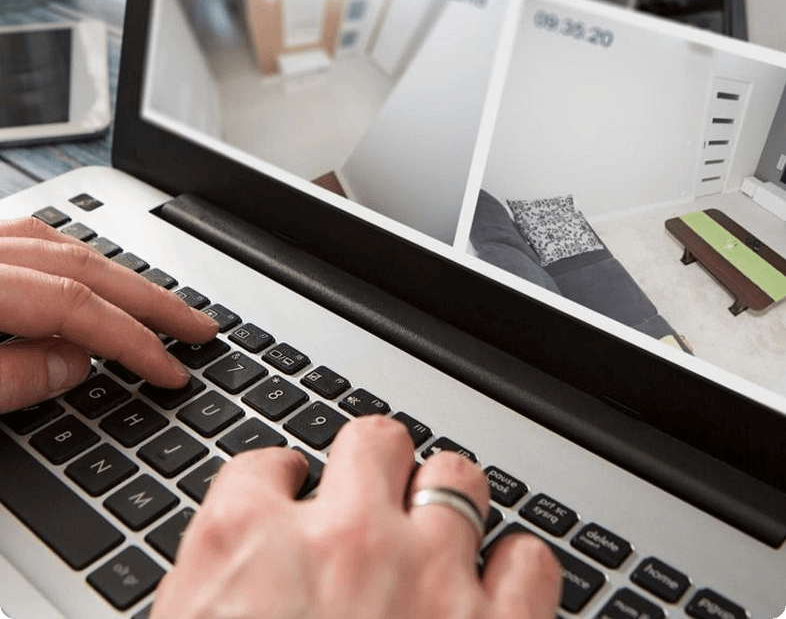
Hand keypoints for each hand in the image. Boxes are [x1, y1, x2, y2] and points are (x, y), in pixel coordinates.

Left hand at [0, 217, 218, 412]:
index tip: (170, 370)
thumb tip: (72, 368)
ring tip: (153, 305)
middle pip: (81, 264)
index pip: (75, 303)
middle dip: (148, 299)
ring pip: (56, 242)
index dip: (132, 339)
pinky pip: (26, 242)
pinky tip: (85, 282)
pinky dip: (68, 261)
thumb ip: (7, 380)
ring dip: (113, 276)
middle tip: (195, 326)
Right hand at [153, 416, 561, 618]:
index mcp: (245, 544)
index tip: (293, 495)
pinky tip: (497, 594)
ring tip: (441, 533)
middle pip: (374, 440)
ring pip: (457, 477)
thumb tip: (245, 575)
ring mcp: (426, 576)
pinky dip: (517, 571)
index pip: (266, 464)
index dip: (283, 480)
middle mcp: (340, 538)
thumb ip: (220, 596)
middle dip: (375, 463)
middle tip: (375, 496)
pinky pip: (529, 560)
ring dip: (449, 502)